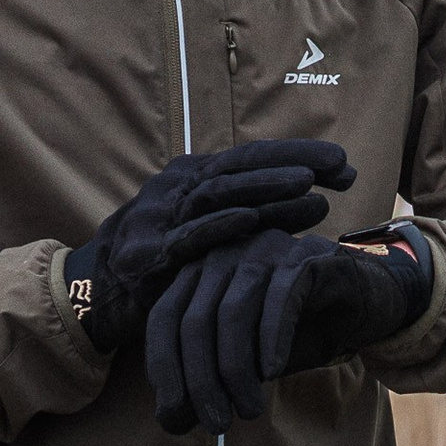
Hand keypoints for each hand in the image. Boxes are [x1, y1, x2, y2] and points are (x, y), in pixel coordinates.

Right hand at [61, 139, 353, 353]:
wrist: (100, 290)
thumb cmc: (169, 259)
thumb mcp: (217, 230)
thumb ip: (260, 214)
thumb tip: (319, 202)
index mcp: (196, 176)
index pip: (253, 157)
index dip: (299, 155)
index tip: (344, 163)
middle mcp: (179, 188)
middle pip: (241, 166)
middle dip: (292, 163)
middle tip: (338, 166)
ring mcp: (162, 218)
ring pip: (218, 193)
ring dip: (262, 188)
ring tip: (306, 185)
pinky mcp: (150, 255)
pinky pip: (186, 237)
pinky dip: (218, 226)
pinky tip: (250, 218)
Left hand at [145, 223, 432, 434]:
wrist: (365, 305)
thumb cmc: (299, 332)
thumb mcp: (249, 362)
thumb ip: (212, 380)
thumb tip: (172, 420)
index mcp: (199, 273)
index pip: (164, 318)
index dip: (164, 370)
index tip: (172, 417)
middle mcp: (225, 253)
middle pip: (194, 319)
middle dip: (201, 380)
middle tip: (216, 424)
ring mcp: (265, 249)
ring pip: (233, 311)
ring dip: (236, 369)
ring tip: (248, 409)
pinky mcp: (306, 256)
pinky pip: (280, 298)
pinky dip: (272, 339)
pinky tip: (272, 372)